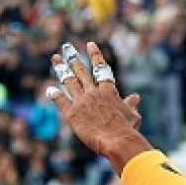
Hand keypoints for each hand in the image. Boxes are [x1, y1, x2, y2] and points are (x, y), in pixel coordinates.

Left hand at [46, 42, 146, 169]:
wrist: (116, 140)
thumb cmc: (127, 129)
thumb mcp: (132, 115)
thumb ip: (130, 104)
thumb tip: (135, 97)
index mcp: (108, 90)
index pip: (101, 68)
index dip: (95, 55)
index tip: (90, 44)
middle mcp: (93, 92)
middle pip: (81, 71)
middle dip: (73, 57)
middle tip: (67, 47)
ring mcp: (81, 101)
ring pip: (69, 81)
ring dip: (61, 68)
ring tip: (56, 58)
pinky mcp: (71, 113)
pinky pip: (61, 100)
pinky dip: (55, 94)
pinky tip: (51, 90)